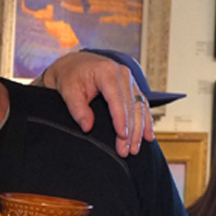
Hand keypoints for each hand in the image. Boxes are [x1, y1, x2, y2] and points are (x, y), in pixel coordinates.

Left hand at [34, 51, 152, 155]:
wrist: (74, 64)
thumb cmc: (69, 76)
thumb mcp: (68, 91)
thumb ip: (77, 108)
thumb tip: (87, 127)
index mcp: (107, 72)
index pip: (117, 99)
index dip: (120, 119)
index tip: (122, 137)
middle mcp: (122, 73)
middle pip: (131, 105)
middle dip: (130, 130)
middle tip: (126, 151)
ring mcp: (129, 79)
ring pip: (140, 106)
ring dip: (139, 129)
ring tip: (135, 149)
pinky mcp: (132, 86)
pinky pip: (142, 104)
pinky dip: (146, 121)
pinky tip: (147, 136)